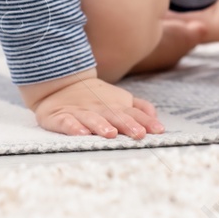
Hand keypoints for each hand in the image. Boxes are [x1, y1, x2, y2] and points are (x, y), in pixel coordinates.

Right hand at [19, 70, 162, 139]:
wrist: (60, 83)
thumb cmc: (96, 98)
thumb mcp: (120, 100)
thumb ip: (139, 108)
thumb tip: (156, 117)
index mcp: (116, 106)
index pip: (134, 114)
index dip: (146, 122)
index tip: (158, 130)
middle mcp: (100, 109)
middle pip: (115, 116)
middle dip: (128, 124)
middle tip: (138, 134)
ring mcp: (80, 112)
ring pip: (92, 119)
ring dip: (102, 126)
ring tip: (111, 134)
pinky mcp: (60, 116)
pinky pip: (66, 122)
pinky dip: (73, 127)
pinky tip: (81, 133)